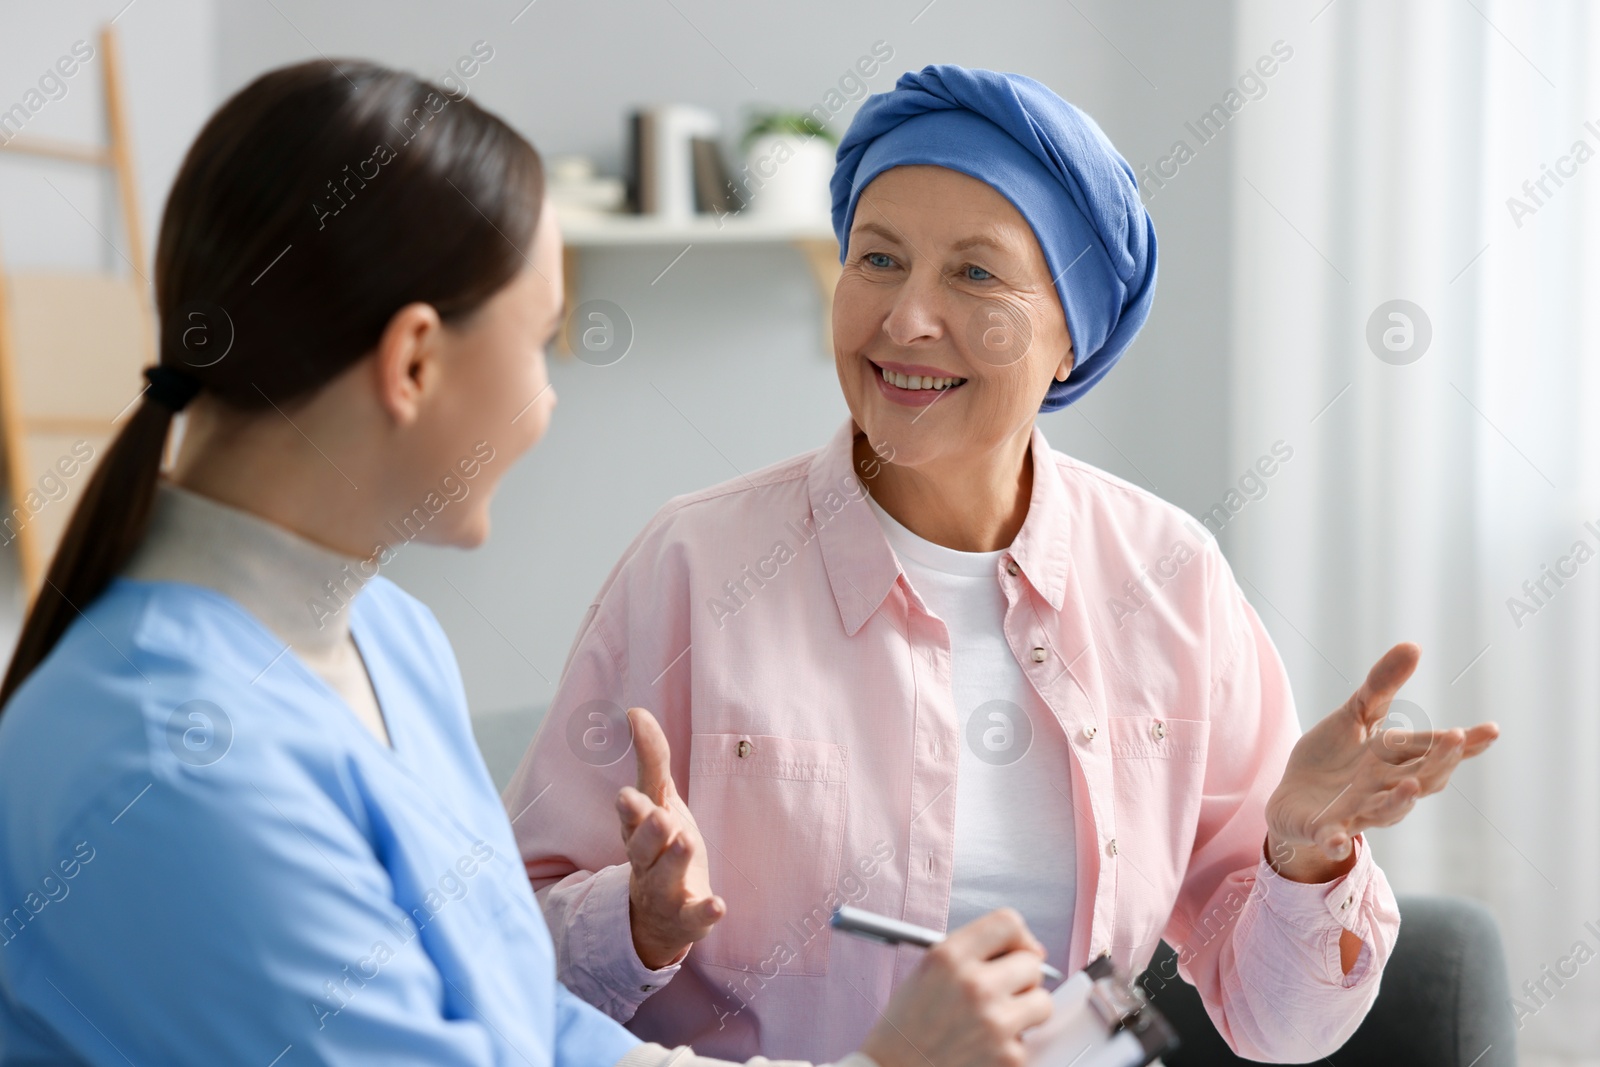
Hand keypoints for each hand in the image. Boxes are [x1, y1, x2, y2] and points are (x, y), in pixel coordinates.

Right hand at [616, 707, 724, 968]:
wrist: (656, 916)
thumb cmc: (659, 846)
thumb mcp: (657, 801)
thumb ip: (651, 759)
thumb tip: (636, 711)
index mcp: (638, 832)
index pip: (631, 818)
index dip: (630, 809)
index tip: (627, 796)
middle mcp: (647, 862)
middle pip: (643, 849)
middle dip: (650, 833)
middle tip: (660, 817)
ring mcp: (665, 892)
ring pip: (665, 880)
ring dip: (676, 862)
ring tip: (686, 842)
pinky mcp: (687, 917)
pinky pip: (694, 917)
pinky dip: (705, 912)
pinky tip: (717, 905)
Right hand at [859, 909, 1053, 1066]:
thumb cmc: (905, 1028)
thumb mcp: (927, 971)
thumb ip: (972, 953)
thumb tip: (1030, 951)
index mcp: (949, 956)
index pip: (1008, 923)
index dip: (1018, 938)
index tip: (1016, 951)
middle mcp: (974, 985)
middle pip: (1032, 963)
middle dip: (1021, 978)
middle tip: (999, 993)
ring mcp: (994, 1023)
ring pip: (1042, 1002)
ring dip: (1025, 1011)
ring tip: (994, 1021)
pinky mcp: (1008, 1058)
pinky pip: (1029, 1042)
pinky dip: (1010, 1046)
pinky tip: (983, 1048)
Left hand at [1265, 642, 1498, 881]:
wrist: (1292, 800)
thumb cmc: (1332, 757)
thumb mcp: (1355, 715)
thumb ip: (1382, 686)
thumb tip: (1413, 645)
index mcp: (1396, 761)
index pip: (1435, 752)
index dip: (1464, 744)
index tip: (1492, 729)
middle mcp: (1385, 789)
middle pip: (1421, 779)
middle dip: (1438, 762)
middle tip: (1456, 738)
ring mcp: (1356, 812)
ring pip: (1385, 811)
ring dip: (1399, 802)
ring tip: (1413, 785)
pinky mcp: (1323, 829)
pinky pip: (1332, 839)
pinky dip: (1335, 842)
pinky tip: (1335, 842)